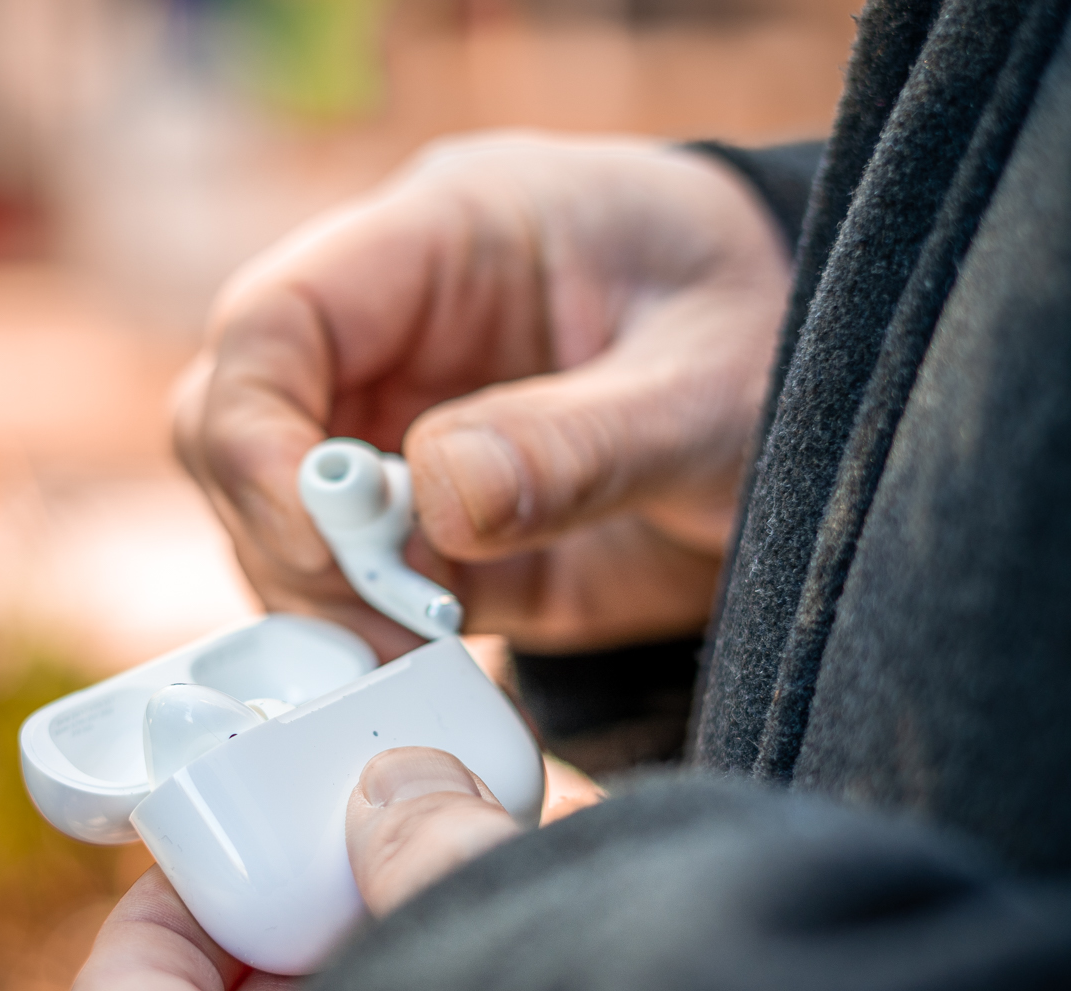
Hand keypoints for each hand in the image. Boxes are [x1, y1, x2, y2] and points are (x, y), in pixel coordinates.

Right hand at [173, 132, 792, 658]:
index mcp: (449, 240)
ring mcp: (400, 432)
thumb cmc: (778, 343)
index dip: (260, 434)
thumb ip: (582, 442)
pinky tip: (422, 670)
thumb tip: (433, 504)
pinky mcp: (427, 530)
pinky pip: (344, 587)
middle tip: (380, 619)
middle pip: (239, 422)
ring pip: (272, 517)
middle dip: (282, 532)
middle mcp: (397, 334)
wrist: (831, 415)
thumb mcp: (712, 387)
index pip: (277, 318)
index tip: (321, 536)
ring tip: (412, 654)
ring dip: (314, 600)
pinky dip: (361, 639)